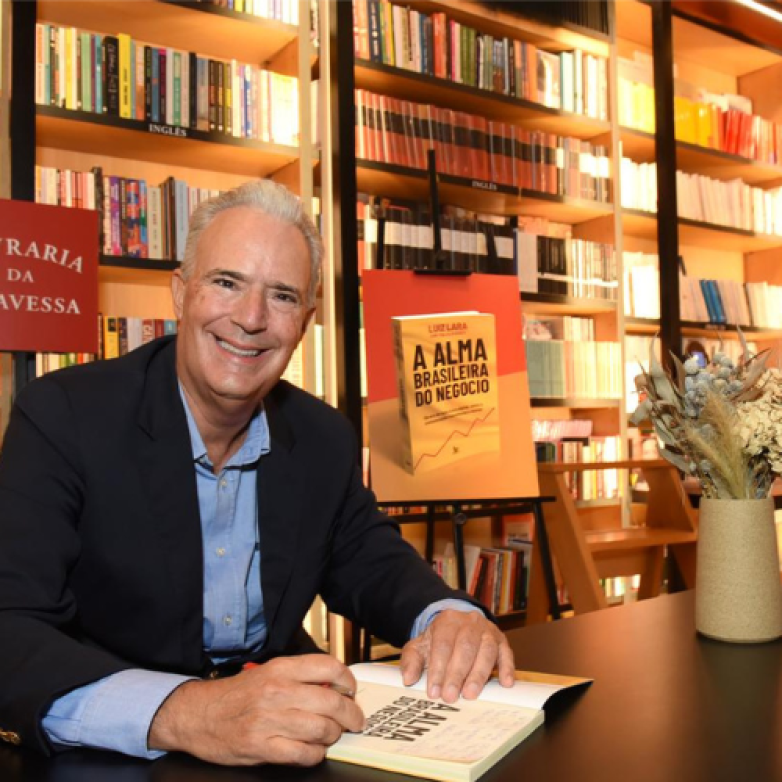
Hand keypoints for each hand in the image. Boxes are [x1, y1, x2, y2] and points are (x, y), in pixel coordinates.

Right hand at [148, 654, 364, 765]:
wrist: (198, 715)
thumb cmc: (236, 695)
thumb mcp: (267, 673)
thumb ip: (298, 677)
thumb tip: (333, 687)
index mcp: (280, 669)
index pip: (328, 667)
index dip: (347, 680)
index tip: (351, 690)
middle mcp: (277, 691)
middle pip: (331, 702)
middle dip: (351, 714)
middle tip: (354, 720)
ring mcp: (269, 720)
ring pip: (321, 729)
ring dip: (333, 736)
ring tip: (331, 735)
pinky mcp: (261, 747)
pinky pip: (303, 754)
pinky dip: (315, 755)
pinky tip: (313, 750)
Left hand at [399, 609, 514, 702]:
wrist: (458, 625)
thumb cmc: (438, 641)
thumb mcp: (420, 646)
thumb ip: (411, 661)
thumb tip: (408, 678)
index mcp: (447, 621)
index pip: (442, 645)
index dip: (438, 669)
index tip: (433, 692)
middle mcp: (469, 622)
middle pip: (465, 647)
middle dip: (456, 674)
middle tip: (450, 697)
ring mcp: (487, 630)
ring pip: (486, 649)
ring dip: (478, 674)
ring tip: (470, 694)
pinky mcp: (501, 641)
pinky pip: (506, 653)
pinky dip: (507, 667)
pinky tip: (505, 683)